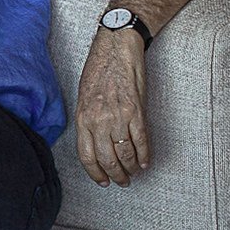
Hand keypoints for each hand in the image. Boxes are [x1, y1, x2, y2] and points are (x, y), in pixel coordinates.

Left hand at [73, 27, 150, 185]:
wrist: (116, 47)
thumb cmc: (99, 69)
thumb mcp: (84, 97)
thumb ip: (89, 120)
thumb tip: (95, 141)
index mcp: (83, 117)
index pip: (86, 155)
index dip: (95, 172)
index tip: (102, 180)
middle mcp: (98, 120)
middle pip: (107, 159)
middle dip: (115, 175)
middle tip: (122, 182)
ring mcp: (118, 116)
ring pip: (125, 154)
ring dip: (131, 168)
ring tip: (134, 173)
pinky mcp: (136, 111)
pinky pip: (141, 140)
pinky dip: (145, 155)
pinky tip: (146, 162)